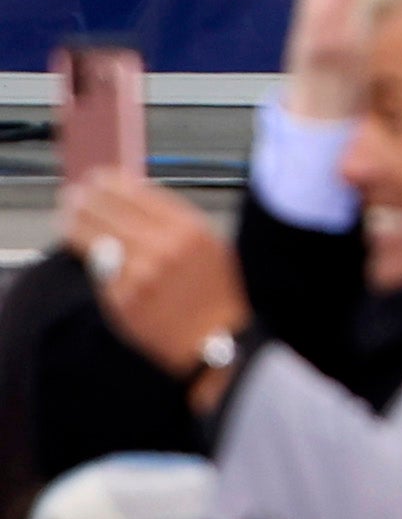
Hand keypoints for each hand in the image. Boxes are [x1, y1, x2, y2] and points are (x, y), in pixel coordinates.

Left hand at [63, 177, 246, 393]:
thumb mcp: (210, 245)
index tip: (101, 177)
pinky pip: (101, 271)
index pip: (141, 195)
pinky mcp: (122, 300)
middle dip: (90, 199)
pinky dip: (91, 256)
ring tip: (67, 214)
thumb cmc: (218, 292)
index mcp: (190, 229)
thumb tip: (136, 203)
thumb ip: (175, 224)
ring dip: (78, 223)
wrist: (215, 341)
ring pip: (98, 239)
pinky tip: (82, 247)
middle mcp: (163, 247)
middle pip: (114, 212)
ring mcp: (139, 274)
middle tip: (76, 192)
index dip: (116, 184)